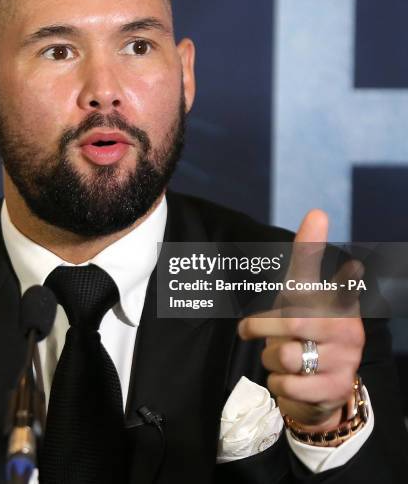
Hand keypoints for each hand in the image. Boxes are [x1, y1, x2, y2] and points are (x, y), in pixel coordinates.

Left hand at [238, 210, 364, 430]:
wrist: (321, 388)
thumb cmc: (306, 327)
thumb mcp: (300, 292)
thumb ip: (305, 256)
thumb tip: (318, 212)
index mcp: (338, 301)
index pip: (334, 277)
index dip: (327, 260)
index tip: (328, 231)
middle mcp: (347, 328)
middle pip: (290, 321)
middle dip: (262, 327)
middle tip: (255, 331)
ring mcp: (344, 361)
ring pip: (284, 355)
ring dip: (270, 358)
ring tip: (283, 358)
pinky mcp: (333, 390)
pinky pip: (286, 384)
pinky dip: (276, 383)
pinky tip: (289, 380)